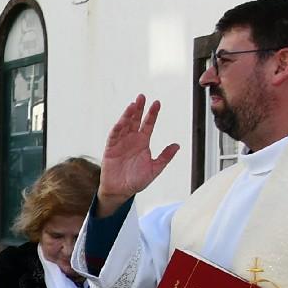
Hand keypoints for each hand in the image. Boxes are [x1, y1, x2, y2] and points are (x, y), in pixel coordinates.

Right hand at [99, 95, 180, 214]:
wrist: (121, 191)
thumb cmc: (137, 180)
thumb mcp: (155, 169)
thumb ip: (165, 157)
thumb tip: (177, 145)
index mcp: (143, 142)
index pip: (148, 124)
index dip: (152, 114)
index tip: (157, 103)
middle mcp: (131, 140)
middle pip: (135, 120)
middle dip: (139, 109)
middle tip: (142, 97)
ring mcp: (120, 143)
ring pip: (124, 125)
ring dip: (128, 115)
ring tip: (133, 105)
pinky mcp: (110, 149)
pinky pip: (114, 136)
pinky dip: (117, 127)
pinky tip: (122, 120)